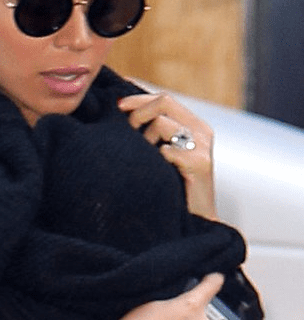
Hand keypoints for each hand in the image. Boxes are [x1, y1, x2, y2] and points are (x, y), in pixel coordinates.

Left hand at [118, 92, 216, 218]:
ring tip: (146, 158)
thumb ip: (154, 131)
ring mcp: (201, 146)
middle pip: (164, 102)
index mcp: (194, 125)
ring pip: (161, 123)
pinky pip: (165, 150)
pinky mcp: (199, 163)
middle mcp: (202, 131)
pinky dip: (156, 159)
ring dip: (145, 139)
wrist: (198, 221)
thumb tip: (122, 109)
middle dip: (138, 113)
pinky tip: (158, 171)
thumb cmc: (175, 188)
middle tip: (128, 132)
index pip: (164, 98)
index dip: (138, 99)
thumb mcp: (165, 153)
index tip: (117, 105)